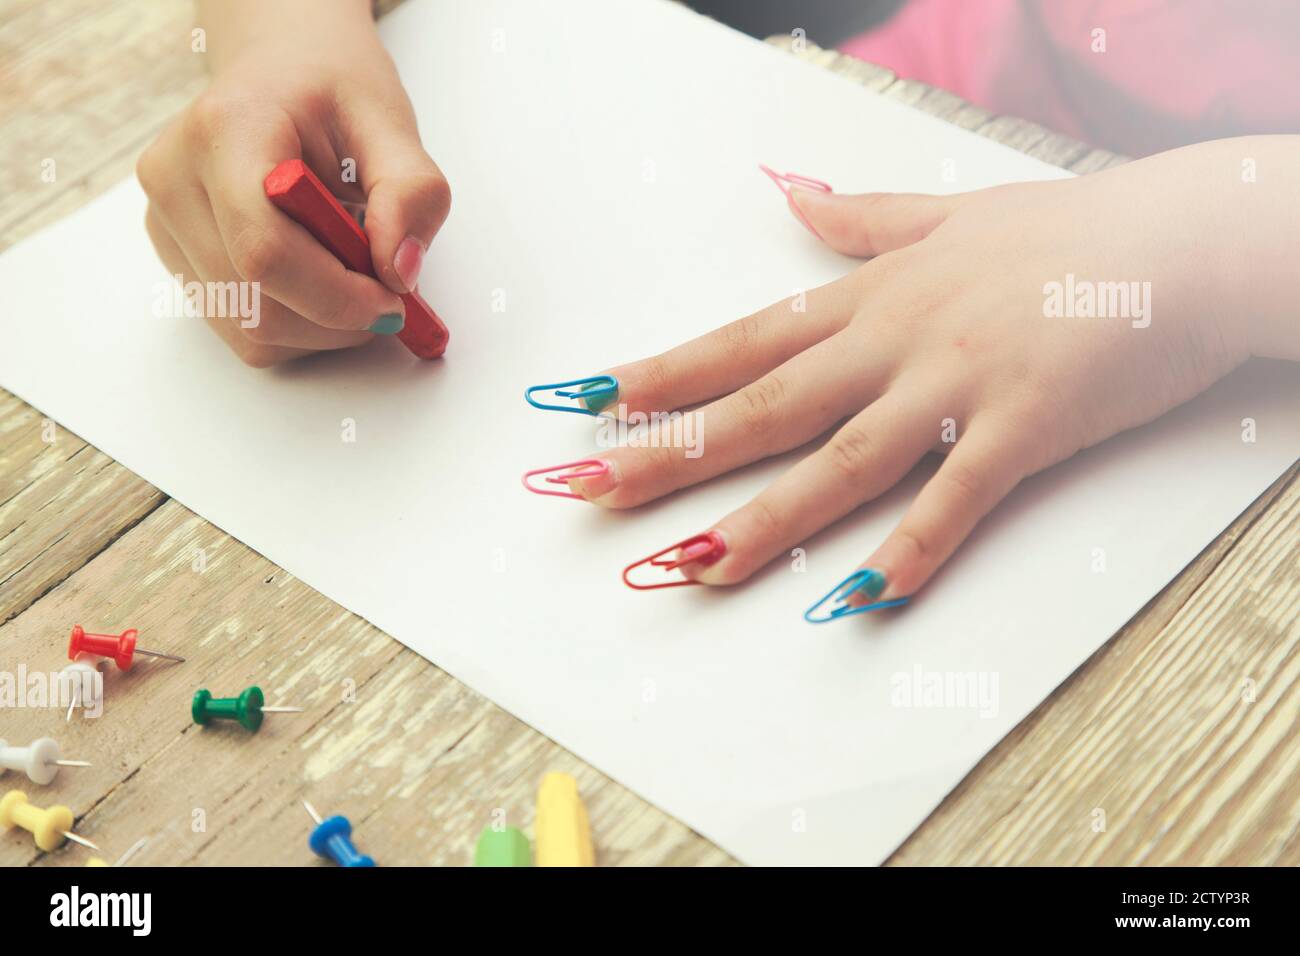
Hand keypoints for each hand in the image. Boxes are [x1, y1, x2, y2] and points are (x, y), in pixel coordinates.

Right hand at [137, 1, 448, 365]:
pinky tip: (321, 279)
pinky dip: (298, 325)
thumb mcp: (390, 122)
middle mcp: (175, 179)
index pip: (265, 250)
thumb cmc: (331, 89)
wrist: (281, 68)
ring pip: (250, 329)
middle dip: (338, 317)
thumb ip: (410, 193)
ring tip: (354, 272)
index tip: (394, 304)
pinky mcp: (175, 256)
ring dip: (322, 326)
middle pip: (257, 302)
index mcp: (223, 132)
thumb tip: (399, 272)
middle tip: (389, 293)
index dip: (336, 296)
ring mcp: (165, 222)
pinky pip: (242, 328)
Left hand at [570, 141, 1280, 608]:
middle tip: (593, 487)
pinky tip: (863, 596)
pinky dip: (914, 547)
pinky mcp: (1025, 425)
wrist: (1180, 238)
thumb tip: (790, 196)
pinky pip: (958, 497)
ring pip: (840, 461)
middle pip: (764, 406)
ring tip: (694, 564)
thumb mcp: (949, 214)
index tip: (589, 401)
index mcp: (871, 300)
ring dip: (764, 518)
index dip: (664, 374)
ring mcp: (955, 384)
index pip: (744, 343)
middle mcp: (894, 342)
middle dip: (672, 450)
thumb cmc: (1065, 233)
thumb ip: (862, 219)